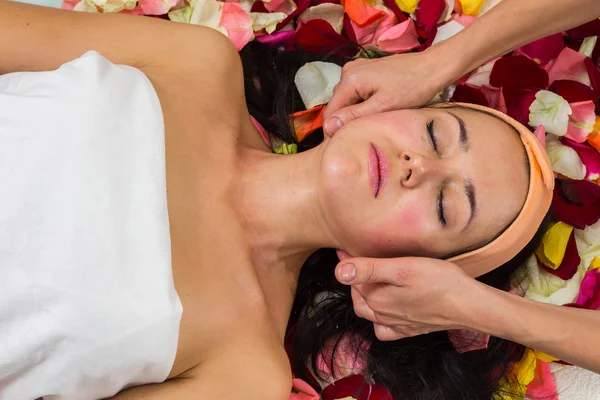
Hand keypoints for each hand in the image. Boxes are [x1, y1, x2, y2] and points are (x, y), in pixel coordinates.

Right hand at [323, 49, 456, 136]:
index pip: (330, 113)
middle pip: (338, 106)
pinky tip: (377, 109)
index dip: (335, 131)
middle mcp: (347, 71)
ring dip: (355, 113)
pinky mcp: (365, 70)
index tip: (349, 145)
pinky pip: (355, 93)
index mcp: (349, 80)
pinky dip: (362, 104)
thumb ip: (354, 116)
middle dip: (347, 121)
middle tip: (366, 134)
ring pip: (347, 100)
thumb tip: (328, 127)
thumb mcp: (383, 107)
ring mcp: (356, 69)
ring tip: (373, 122)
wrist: (432, 67)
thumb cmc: (412, 88)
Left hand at [334, 256, 486, 339]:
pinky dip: (379, 319)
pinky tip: (385, 308)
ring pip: (369, 312)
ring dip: (364, 296)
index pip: (353, 278)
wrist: (470, 305)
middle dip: (355, 278)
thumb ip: (369, 269)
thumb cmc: (439, 281)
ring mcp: (396, 324)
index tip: (344, 248)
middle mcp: (382, 315)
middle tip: (358, 260)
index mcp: (377, 299)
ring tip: (370, 279)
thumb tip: (339, 272)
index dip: (348, 261)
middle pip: (358, 296)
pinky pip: (385, 329)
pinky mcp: (410, 329)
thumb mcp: (402, 268)